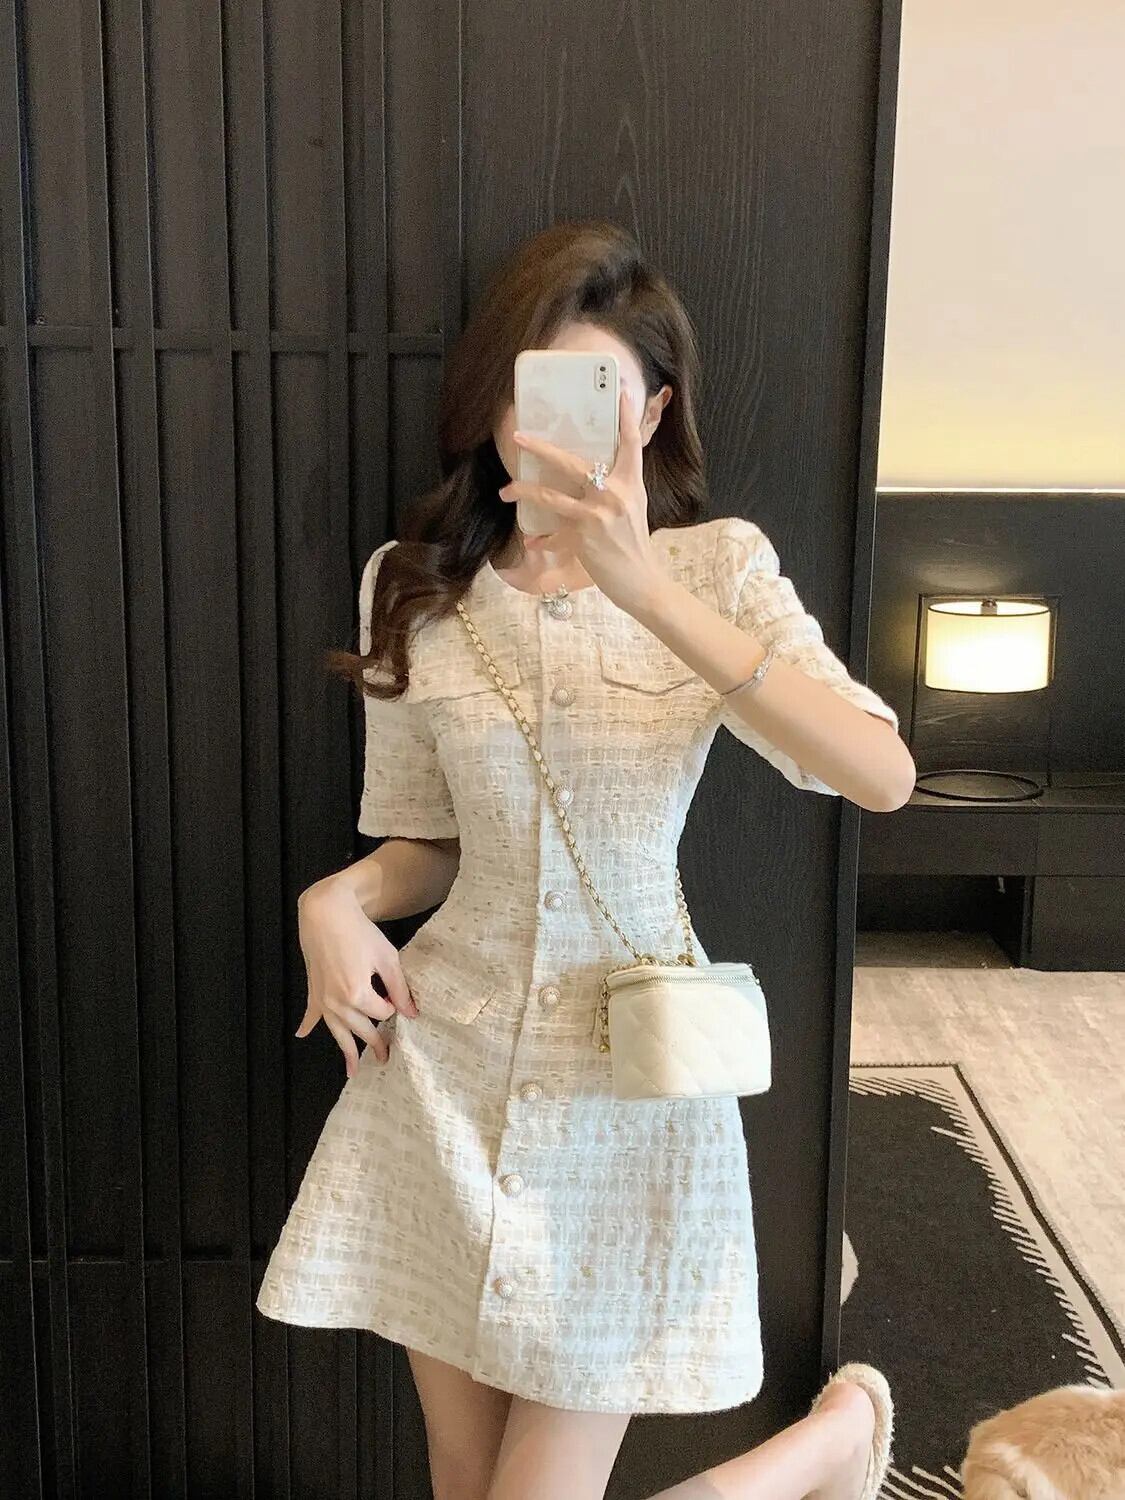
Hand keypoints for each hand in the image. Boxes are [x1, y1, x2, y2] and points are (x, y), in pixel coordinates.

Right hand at [294, 882, 418, 1077]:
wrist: (326, 913)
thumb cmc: (360, 932)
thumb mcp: (387, 958)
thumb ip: (400, 988)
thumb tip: (412, 1013)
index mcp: (357, 994)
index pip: (383, 1013)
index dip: (393, 1008)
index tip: (397, 1000)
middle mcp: (337, 1002)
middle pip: (361, 1030)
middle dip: (375, 1044)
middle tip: (386, 1058)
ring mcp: (322, 998)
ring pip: (337, 1031)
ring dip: (345, 1050)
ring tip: (352, 1070)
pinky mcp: (313, 989)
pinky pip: (311, 1012)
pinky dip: (308, 1024)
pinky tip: (301, 1034)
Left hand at [498, 387, 668, 614]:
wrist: (642, 580)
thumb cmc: (634, 544)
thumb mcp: (632, 508)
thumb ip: (615, 488)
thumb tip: (595, 472)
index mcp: (630, 482)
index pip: (631, 443)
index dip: (626, 416)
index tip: (619, 389)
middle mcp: (615, 493)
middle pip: (571, 463)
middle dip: (541, 449)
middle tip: (518, 436)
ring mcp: (598, 515)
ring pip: (552, 497)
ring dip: (524, 492)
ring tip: (506, 490)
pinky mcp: (584, 537)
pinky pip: (554, 535)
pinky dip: (542, 540)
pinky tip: (531, 543)